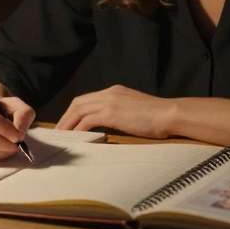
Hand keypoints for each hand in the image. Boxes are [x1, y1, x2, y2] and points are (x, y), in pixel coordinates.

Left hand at [55, 85, 175, 138]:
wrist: (169, 114)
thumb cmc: (157, 116)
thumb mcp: (134, 109)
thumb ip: (120, 112)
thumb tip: (110, 123)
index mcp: (115, 91)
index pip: (87, 99)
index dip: (75, 111)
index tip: (68, 123)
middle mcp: (109, 93)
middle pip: (78, 102)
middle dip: (66, 117)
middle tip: (59, 131)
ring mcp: (110, 102)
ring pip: (79, 110)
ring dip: (68, 123)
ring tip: (62, 136)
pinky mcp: (112, 113)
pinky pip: (87, 120)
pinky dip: (78, 128)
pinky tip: (75, 137)